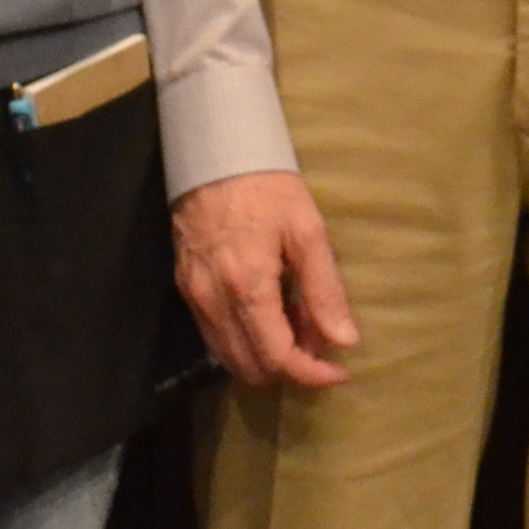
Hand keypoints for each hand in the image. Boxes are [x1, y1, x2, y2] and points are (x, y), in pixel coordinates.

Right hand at [171, 172, 357, 390]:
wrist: (214, 155)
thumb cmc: (268, 187)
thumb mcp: (307, 231)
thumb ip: (324, 290)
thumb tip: (344, 342)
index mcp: (248, 287)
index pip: (277, 357)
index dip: (311, 374)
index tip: (339, 372)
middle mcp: (214, 301)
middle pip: (251, 368)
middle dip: (290, 368)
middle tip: (320, 342)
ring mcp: (194, 297)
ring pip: (229, 357)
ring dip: (267, 357)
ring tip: (299, 326)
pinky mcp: (185, 289)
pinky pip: (214, 336)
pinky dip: (245, 340)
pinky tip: (271, 314)